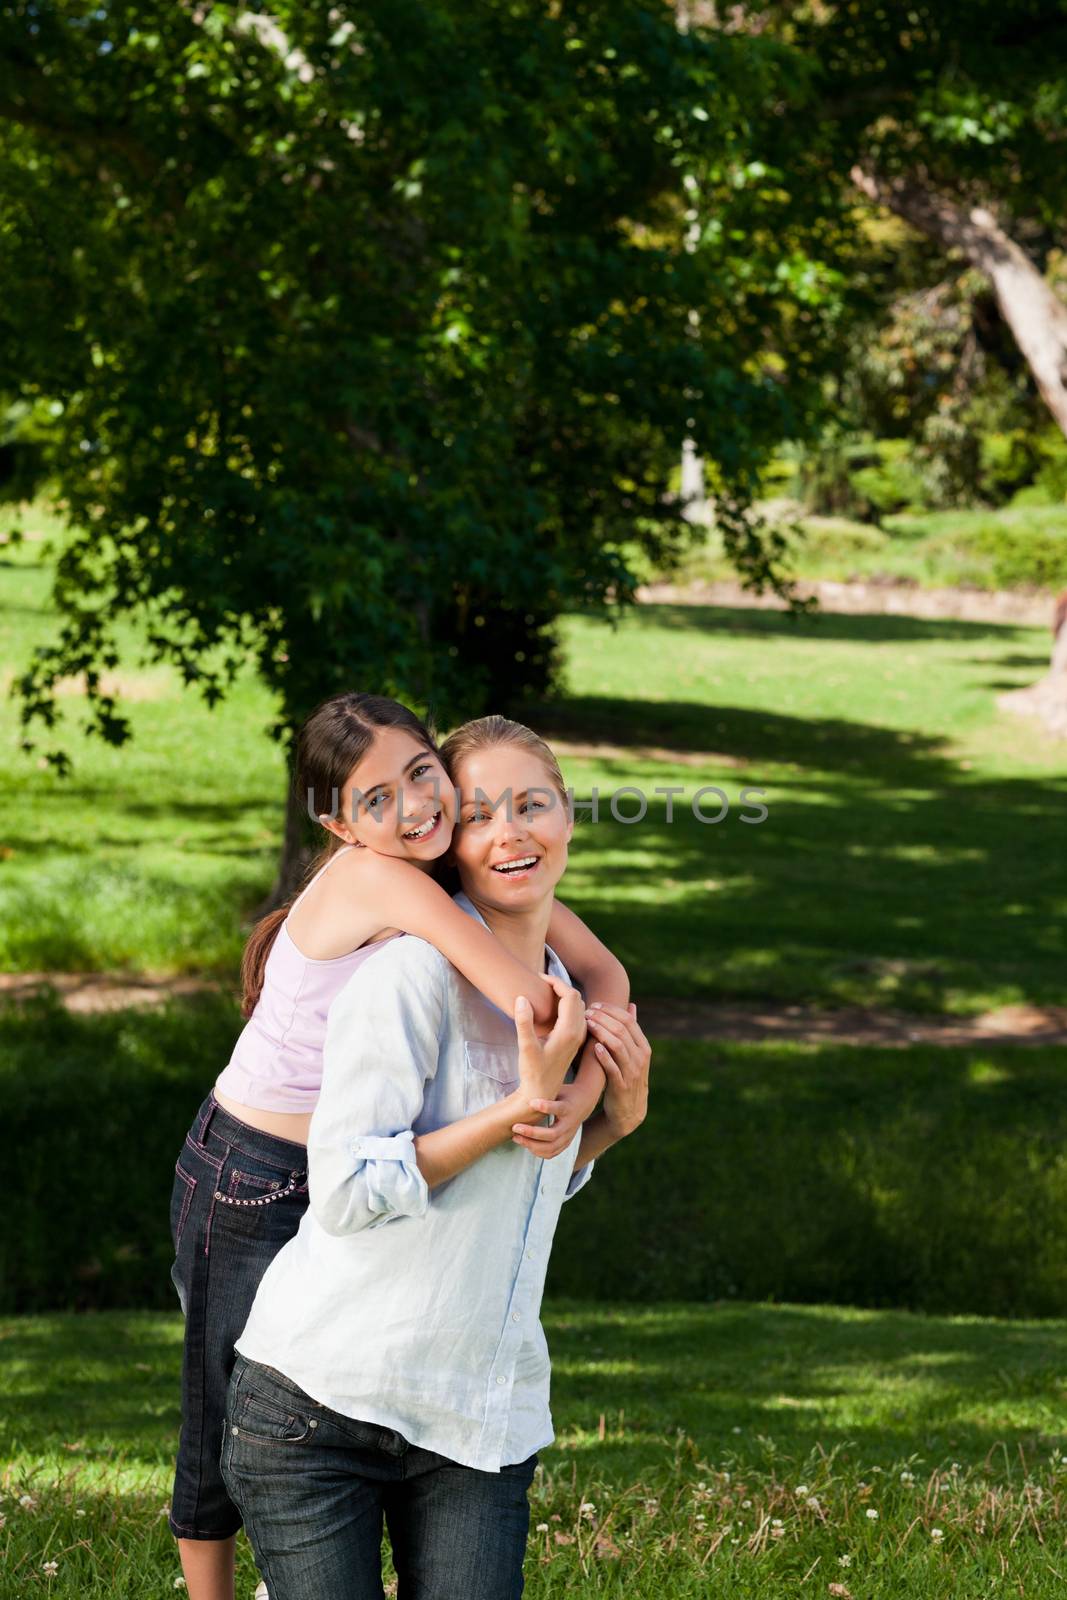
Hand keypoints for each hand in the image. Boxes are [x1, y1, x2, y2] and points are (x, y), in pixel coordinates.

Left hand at [510, 1070, 601, 1158]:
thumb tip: (525, 1077)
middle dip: (532, 1133)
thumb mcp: (558, 1087)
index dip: (546, 1106)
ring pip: (550, 1147)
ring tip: (515, 1137)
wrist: (584, 1103)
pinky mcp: (565, 1143)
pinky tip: (525, 1144)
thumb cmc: (565, 1093)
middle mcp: (569, 1124)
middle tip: (515, 1127)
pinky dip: (538, 1152)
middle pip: (552, 1134)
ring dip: (531, 1145)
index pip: (558, 1108)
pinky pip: (551, 1153)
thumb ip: (544, 1088)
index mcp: (568, 1108)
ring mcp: (568, 1136)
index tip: (532, 1102)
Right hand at [513, 976, 585, 1109]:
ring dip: (565, 994)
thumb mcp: (525, 1047)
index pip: (569, 995)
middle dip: (560, 985)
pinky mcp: (575, 1040)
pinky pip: (577, 1014)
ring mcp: (578, 1036)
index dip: (555, 982)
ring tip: (545, 991)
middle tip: (541, 981)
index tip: (539, 977)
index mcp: (569, 1031)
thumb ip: (524, 1022)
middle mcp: (578, 1032)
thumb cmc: (532, 1072)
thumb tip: (522, 997)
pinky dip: (567, 1005)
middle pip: (576, 997)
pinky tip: (552, 1007)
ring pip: (579, 1005)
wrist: (542, 1092)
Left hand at [584, 1001, 649, 1136]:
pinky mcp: (622, 1086)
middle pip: (622, 1030)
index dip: (610, 1010)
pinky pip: (614, 1068)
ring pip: (618, 1045)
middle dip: (603, 1018)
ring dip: (601, 1032)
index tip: (594, 1005)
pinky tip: (594, 1047)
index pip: (629, 1020)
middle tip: (586, 1012)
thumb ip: (632, 1031)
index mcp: (644, 1046)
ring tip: (586, 1024)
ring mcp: (633, 1072)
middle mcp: (641, 1057)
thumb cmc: (626, 1076)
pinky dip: (604, 1056)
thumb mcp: (633, 1053)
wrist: (628, 1110)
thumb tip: (632, 1005)